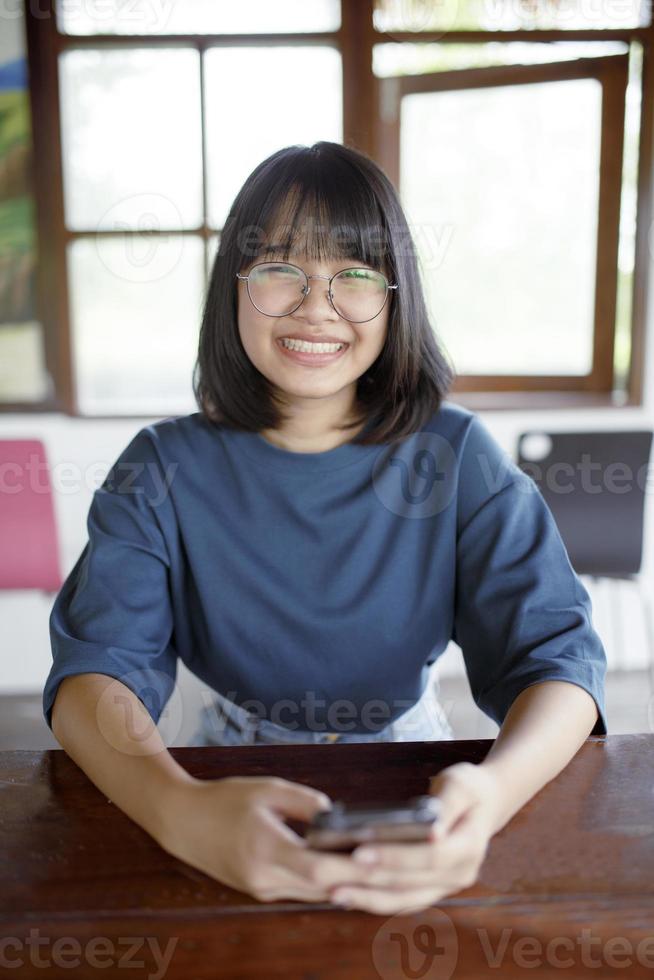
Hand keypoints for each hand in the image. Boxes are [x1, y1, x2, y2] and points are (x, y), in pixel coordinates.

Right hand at [156, 775, 392, 903]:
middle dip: (355, 877)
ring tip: (372, 864)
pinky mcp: (259, 890)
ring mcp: (260, 888)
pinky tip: (340, 868)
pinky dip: (321, 882)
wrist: (182, 821)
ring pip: (312, 893)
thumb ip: (305, 802)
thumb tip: (337, 816)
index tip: (376, 858)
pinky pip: (298, 891)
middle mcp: (263, 876)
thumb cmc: (223, 800)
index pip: (315, 868)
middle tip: (388, 862)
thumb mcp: (267, 789)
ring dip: (340, 882)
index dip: (349, 867)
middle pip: (321, 886)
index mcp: (264, 847)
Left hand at [328, 762, 499, 914]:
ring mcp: (446, 886)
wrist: (486, 804)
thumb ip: (447, 805)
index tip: (360, 851)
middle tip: (332, 877)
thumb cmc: (469, 788)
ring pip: (404, 899)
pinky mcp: (432, 889)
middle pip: (411, 883)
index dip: (395, 856)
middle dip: (371, 880)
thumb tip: (433, 830)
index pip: (429, 857)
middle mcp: (459, 874)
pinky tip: (348, 894)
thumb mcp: (461, 784)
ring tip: (334, 892)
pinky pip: (402, 900)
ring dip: (368, 898)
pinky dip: (375, 899)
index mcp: (469, 847)